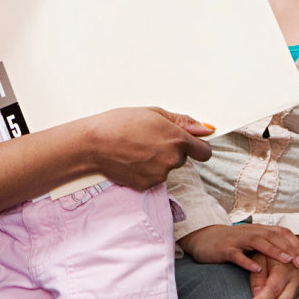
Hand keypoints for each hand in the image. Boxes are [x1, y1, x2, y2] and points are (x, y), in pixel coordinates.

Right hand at [87, 107, 213, 191]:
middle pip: (183, 158)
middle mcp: (172, 159)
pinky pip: (154, 177)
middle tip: (149, 139)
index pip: (204, 151)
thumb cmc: (119, 123)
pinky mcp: (147, 185)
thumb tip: (205, 129)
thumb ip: (183, 121)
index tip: (189, 143)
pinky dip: (146, 170)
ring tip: (136, 148)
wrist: (93, 143)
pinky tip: (131, 159)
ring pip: (167, 168)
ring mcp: (160, 174)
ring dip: (158, 160)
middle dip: (171, 150)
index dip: (198, 146)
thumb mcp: (153, 113)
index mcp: (177, 139)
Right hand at [178, 223, 298, 270]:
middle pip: (274, 237)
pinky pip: (237, 255)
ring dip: (274, 251)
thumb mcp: (251, 241)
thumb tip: (292, 254)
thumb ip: (268, 244)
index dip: (296, 244)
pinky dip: (248, 261)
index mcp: (258, 230)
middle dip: (291, 249)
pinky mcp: (225, 249)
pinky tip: (257, 269)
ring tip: (287, 261)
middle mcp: (250, 232)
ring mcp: (237, 240)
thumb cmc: (230, 243)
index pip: (282, 233)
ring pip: (258, 242)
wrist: (203, 239)